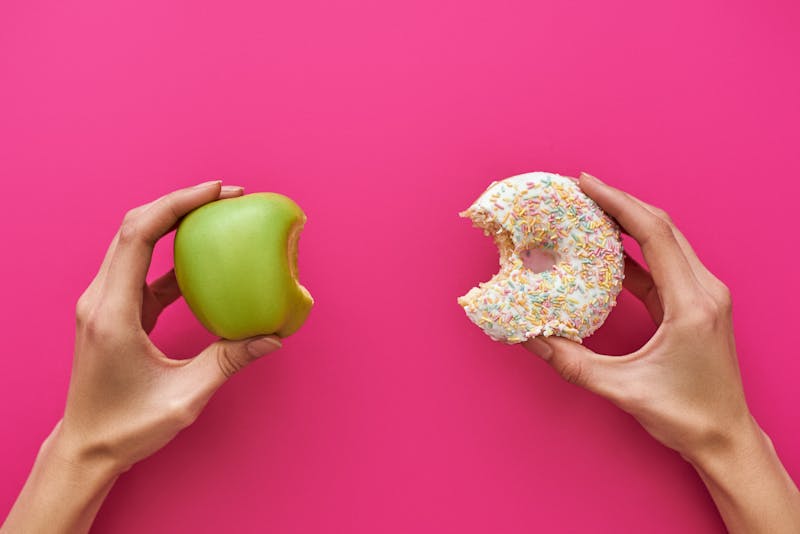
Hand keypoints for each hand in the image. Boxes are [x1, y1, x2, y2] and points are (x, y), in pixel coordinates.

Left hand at [2, 181, 282, 533]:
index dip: (177, 204)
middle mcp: (102, 299)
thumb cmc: (128, 427)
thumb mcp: (184, 398)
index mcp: (113, 313)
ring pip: (135, 242)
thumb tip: (273, 336)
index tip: (217, 190)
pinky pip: (143, 269)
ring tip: (218, 215)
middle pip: (134, 226)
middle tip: (227, 195)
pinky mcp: (115, 311)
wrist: (87, 446)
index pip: (139, 235)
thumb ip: (228, 362)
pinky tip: (204, 258)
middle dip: (180, 202)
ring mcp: (105, 303)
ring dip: (174, 222)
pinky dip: (173, 255)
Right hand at [524, 173, 799, 533]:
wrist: (724, 437)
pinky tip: (608, 250)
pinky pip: (664, 265)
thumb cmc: (684, 415)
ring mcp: (705, 296)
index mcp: (691, 304)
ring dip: (629, 222)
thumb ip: (570, 361)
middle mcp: (705, 291)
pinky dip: (635, 251)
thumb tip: (529, 337)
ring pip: (666, 241)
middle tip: (580, 190)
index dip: (618, 203)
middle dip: (620, 203)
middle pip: (662, 227)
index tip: (585, 183)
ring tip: (591, 211)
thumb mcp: (620, 388)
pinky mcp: (697, 305)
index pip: (654, 234)